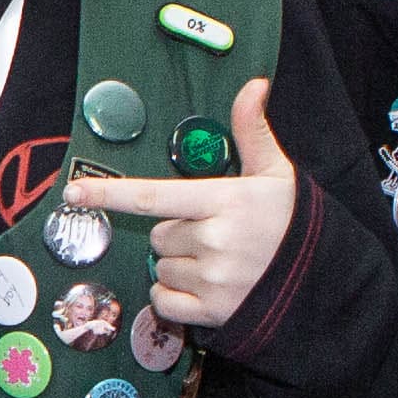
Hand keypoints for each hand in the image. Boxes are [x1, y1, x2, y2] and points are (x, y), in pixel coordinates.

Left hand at [56, 75, 300, 332]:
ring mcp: (212, 280)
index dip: (109, 195)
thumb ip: (253, 131)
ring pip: (161, 267)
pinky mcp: (211, 313)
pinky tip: (205, 288)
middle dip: (178, 233)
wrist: (324, 281)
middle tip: (216, 235)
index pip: (152, 196)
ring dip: (179, 265)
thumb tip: (253, 84)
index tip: (73, 194)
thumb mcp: (277, 174)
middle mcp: (214, 241)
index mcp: (225, 201)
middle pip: (160, 235)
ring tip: (218, 263)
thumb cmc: (293, 223)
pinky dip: (174, 297)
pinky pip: (163, 301)